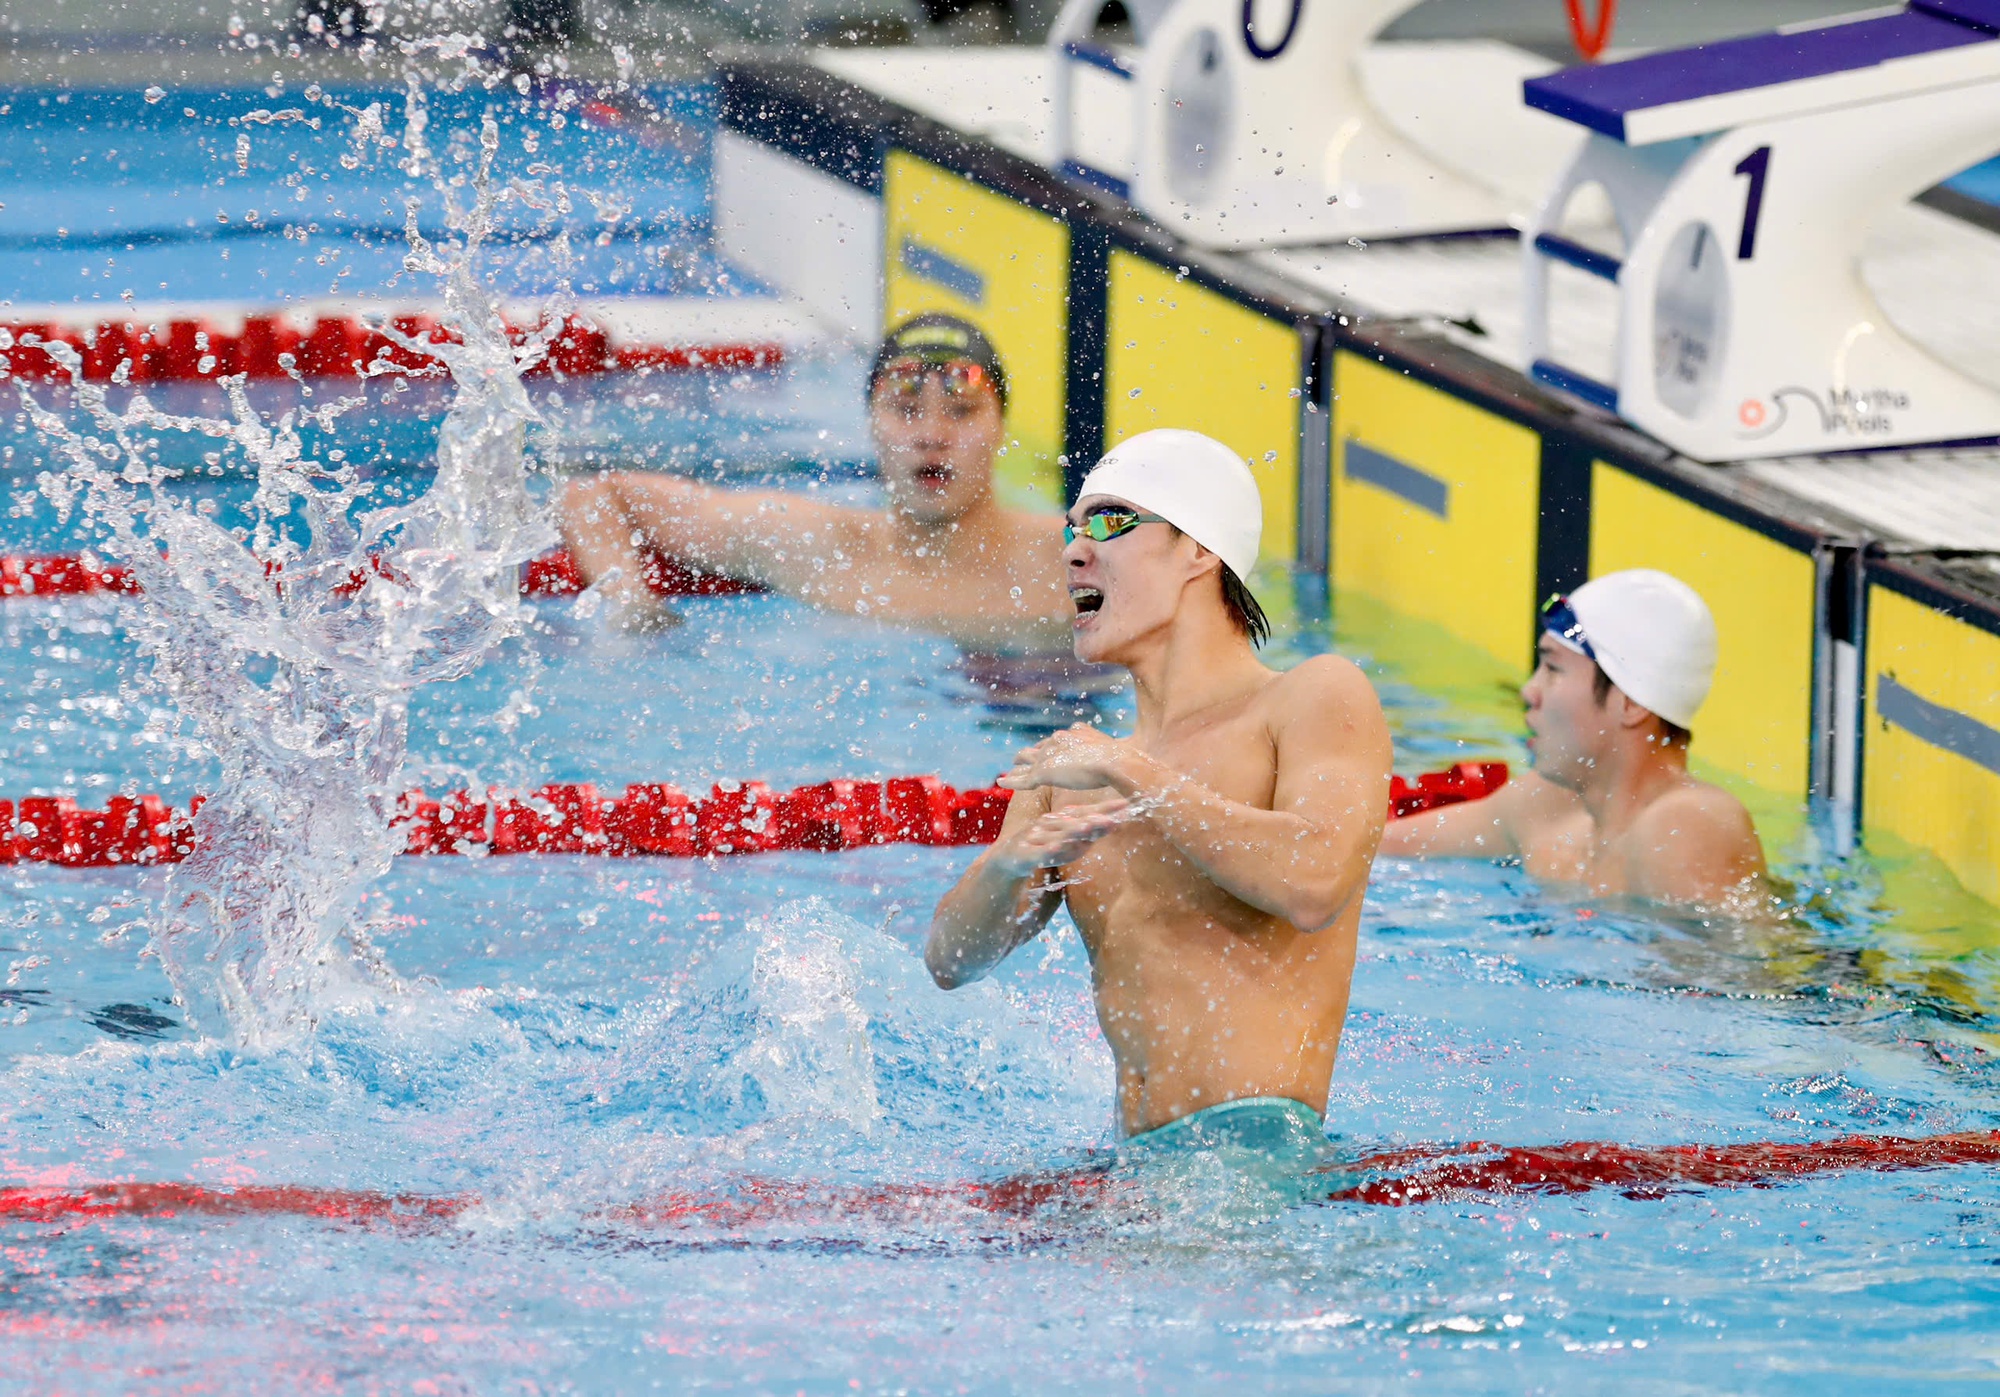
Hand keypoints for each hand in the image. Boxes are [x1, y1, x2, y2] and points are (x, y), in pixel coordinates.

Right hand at [993, 797, 1130, 874]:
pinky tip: (1057, 848)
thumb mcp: (1068, 843)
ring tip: (1090, 826)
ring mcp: (1037, 838)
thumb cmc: (1043, 848)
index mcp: (1062, 822)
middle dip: (1095, 819)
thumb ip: (1089, 835)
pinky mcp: (1025, 854)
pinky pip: (1038, 853)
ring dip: (1074, 830)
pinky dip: (1047, 850)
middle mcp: (1051, 825)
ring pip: (1058, 835)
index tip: (1126, 804)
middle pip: (1076, 822)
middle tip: (1114, 817)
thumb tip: (1114, 825)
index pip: (1087, 813)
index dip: (1105, 809)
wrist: (1006, 860)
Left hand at [997, 724, 1128, 793]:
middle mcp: (1058, 739)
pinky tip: (1001, 782)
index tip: (1046, 752)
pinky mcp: (1043, 772)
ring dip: (1018, 766)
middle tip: (1023, 760)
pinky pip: (1023, 778)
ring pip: (1026, 759)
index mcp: (1075, 732)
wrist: (1115, 762)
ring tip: (1009, 771)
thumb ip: (1110, 755)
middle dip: (1031, 754)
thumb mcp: (1114, 754)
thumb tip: (1126, 760)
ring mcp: (1049, 755)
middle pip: (1039, 747)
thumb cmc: (1122, 761)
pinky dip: (1011, 781)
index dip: (1050, 747)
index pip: (1057, 739)